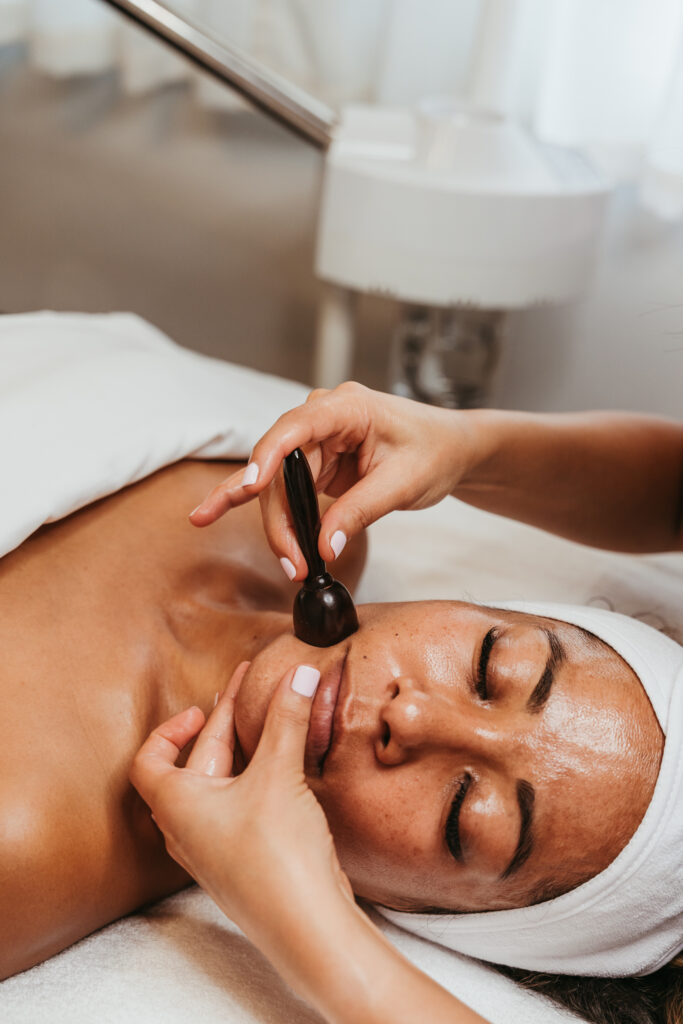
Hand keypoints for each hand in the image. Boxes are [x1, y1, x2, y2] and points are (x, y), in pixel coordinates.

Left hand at [130, 662, 352, 949]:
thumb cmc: (275, 858)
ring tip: (265, 725)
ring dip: (240, 752)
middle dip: (223, 724)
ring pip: (218, 787)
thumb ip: (287, 718)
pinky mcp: (243, 859)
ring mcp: (215, 848)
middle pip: (194, 764)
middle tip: (249, 691)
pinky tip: (282, 769)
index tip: (202, 709)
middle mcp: (188, 828)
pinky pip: (237, 807)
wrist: (305, 926)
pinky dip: (254, 778)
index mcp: (178, 805)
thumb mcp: (278, 775)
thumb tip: (298, 674)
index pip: (149, 760)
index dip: (170, 729)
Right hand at [189, 382, 474, 577]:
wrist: (451, 449)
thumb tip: (323, 548)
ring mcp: (316, 439)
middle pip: (280, 468)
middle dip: (280, 518)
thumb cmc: (434, 451)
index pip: (294, 428)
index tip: (250, 487)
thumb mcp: (403, 484)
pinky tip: (213, 511)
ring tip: (288, 563)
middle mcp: (322, 417)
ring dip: (278, 525)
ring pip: (278, 484)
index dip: (267, 458)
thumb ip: (360, 512)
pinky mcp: (316, 462)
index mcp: (345, 407)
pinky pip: (285, 488)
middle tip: (291, 562)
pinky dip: (266, 510)